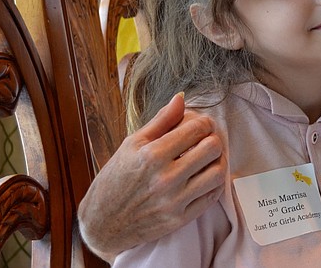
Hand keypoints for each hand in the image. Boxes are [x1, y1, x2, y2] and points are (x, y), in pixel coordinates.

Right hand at [78, 92, 225, 261]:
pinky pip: (212, 197)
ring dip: (217, 161)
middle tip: (205, 140)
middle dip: (212, 139)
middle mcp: (165, 179)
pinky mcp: (179, 219)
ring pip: (218, 173)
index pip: (197, 129)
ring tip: (207, 158)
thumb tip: (181, 98)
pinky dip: (214, 183)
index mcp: (152, 155)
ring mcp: (174, 201)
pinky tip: (203, 177)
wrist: (102, 223)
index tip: (201, 124)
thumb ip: (161, 120)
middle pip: (212, 148)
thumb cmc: (115, 179)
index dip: (204, 122)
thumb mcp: (132, 144)